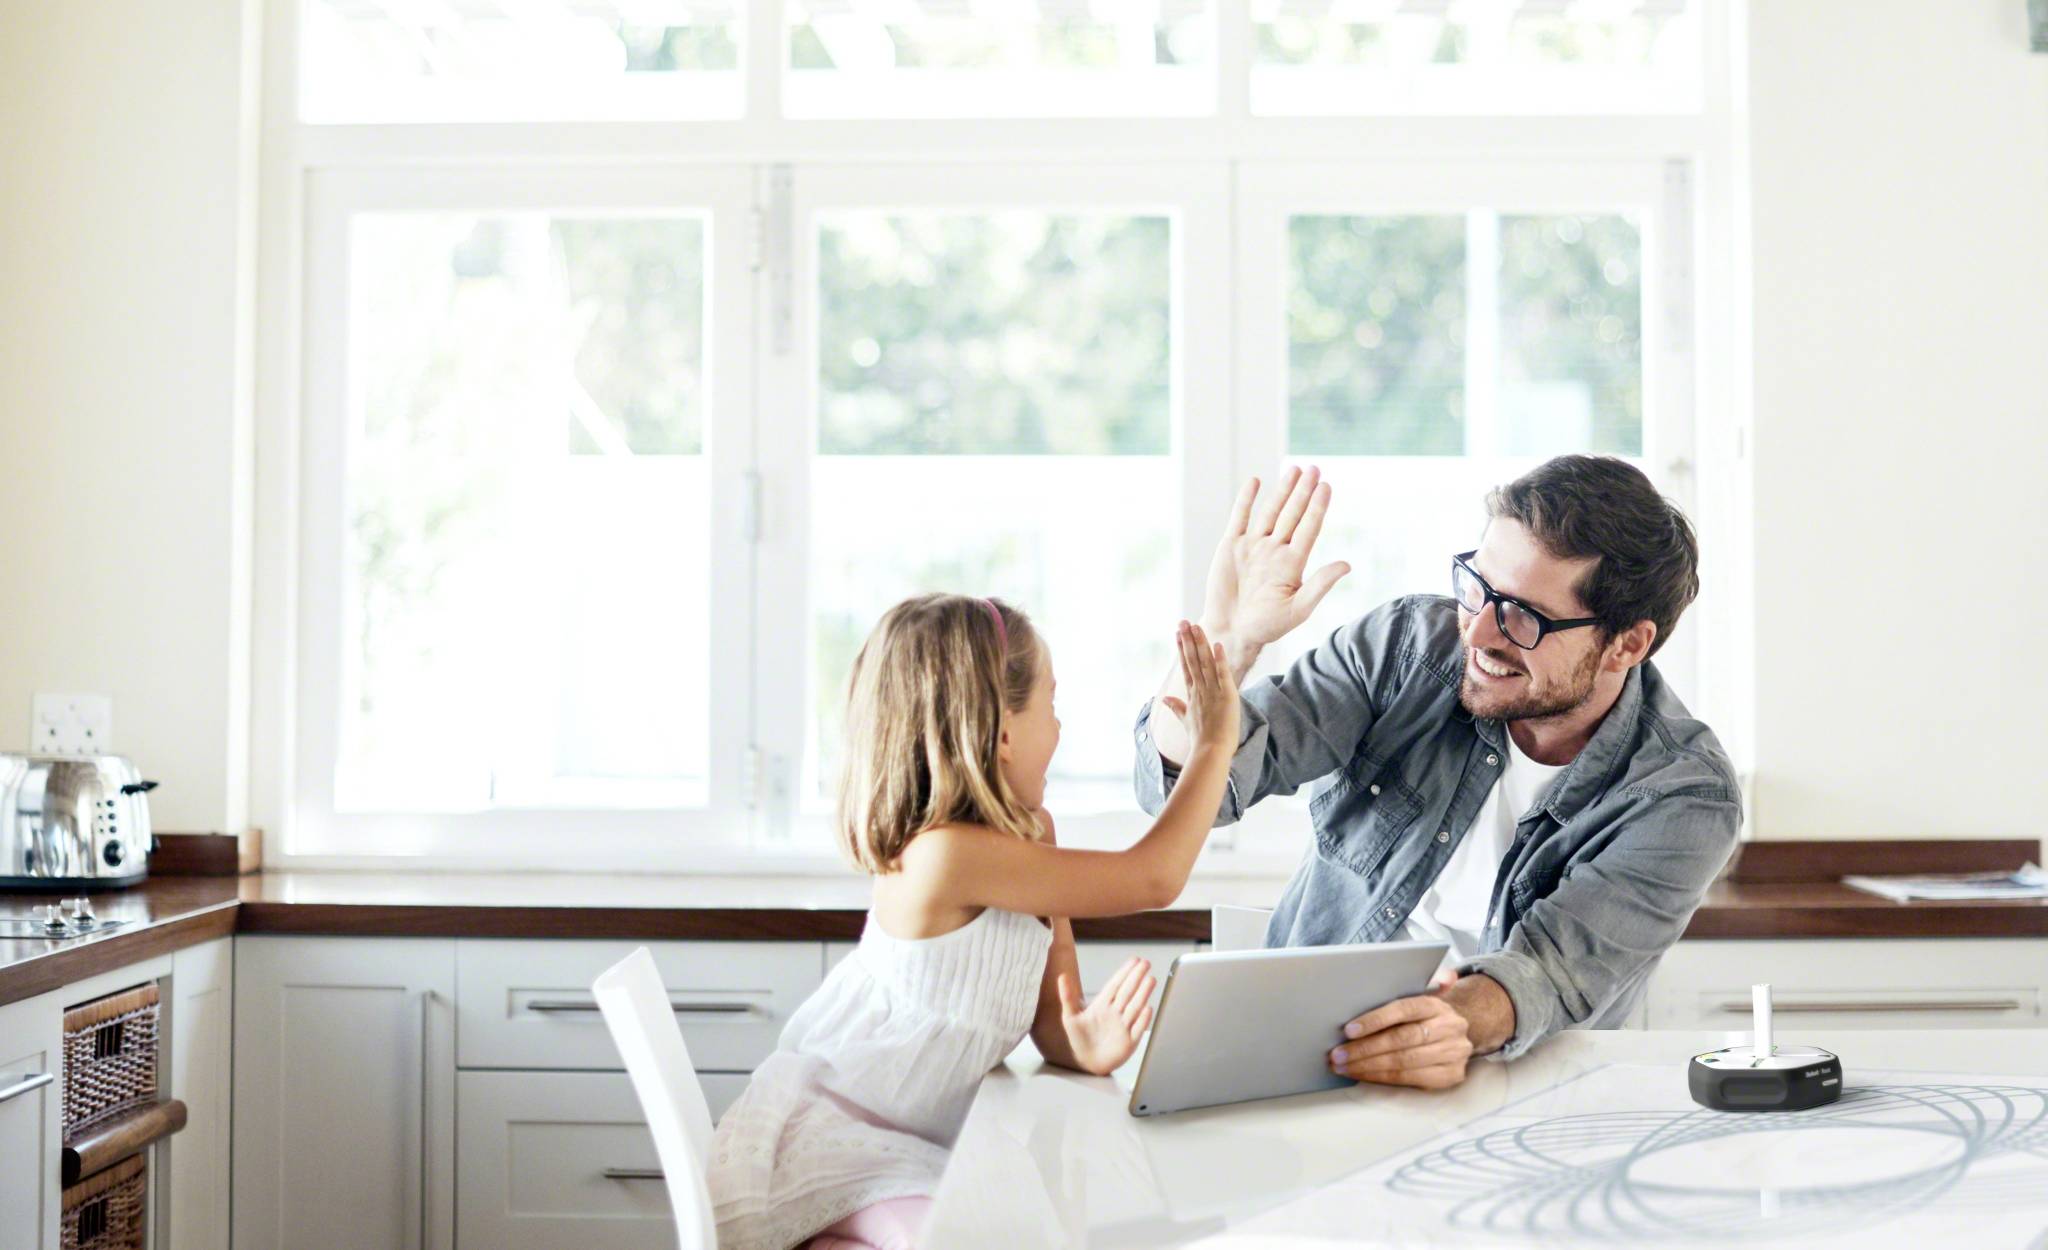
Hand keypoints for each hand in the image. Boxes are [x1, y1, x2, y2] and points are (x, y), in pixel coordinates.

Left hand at [1058, 958, 1156, 1074]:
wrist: (1085, 1062)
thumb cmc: (1079, 1038)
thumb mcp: (1070, 1016)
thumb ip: (1067, 996)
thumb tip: (1062, 976)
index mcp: (1103, 1005)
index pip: (1116, 985)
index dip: (1125, 972)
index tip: (1134, 960)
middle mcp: (1116, 1013)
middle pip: (1128, 992)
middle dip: (1137, 977)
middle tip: (1146, 963)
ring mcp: (1123, 1027)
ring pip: (1135, 1007)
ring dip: (1143, 994)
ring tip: (1150, 979)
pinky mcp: (1129, 1042)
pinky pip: (1137, 1029)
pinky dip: (1143, 1020)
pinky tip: (1148, 1008)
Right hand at [1159, 621, 1238, 751]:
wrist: (1210, 752)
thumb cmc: (1200, 739)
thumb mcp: (1185, 720)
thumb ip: (1175, 706)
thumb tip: (1163, 698)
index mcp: (1192, 694)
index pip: (1186, 667)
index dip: (1182, 649)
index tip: (1178, 634)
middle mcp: (1200, 690)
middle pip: (1192, 660)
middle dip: (1188, 640)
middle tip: (1183, 622)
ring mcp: (1212, 692)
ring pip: (1205, 663)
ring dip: (1200, 644)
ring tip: (1196, 627)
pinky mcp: (1226, 696)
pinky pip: (1223, 674)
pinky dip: (1220, 660)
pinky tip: (1217, 645)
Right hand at [1200, 467, 1349, 661]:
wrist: (1231, 631)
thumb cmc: (1267, 626)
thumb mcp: (1298, 608)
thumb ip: (1320, 585)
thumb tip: (1347, 564)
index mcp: (1293, 563)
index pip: (1309, 528)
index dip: (1317, 507)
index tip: (1326, 486)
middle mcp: (1275, 550)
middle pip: (1292, 514)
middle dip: (1302, 491)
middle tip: (1313, 468)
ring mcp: (1253, 546)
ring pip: (1270, 511)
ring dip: (1282, 491)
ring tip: (1293, 469)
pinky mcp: (1231, 546)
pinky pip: (1240, 518)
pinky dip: (1246, 500)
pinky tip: (1256, 482)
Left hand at [1327, 984, 1474, 1090]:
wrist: (1457, 1034)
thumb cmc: (1425, 1016)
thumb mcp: (1421, 994)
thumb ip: (1410, 983)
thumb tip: (1430, 975)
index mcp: (1436, 1004)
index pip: (1403, 1010)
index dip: (1374, 1020)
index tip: (1348, 1030)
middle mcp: (1449, 1028)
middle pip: (1401, 1039)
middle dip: (1365, 1049)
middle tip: (1338, 1055)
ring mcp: (1453, 1052)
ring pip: (1404, 1062)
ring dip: (1368, 1066)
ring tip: (1344, 1067)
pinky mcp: (1452, 1074)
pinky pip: (1411, 1079)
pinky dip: (1383, 1078)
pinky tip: (1364, 1075)